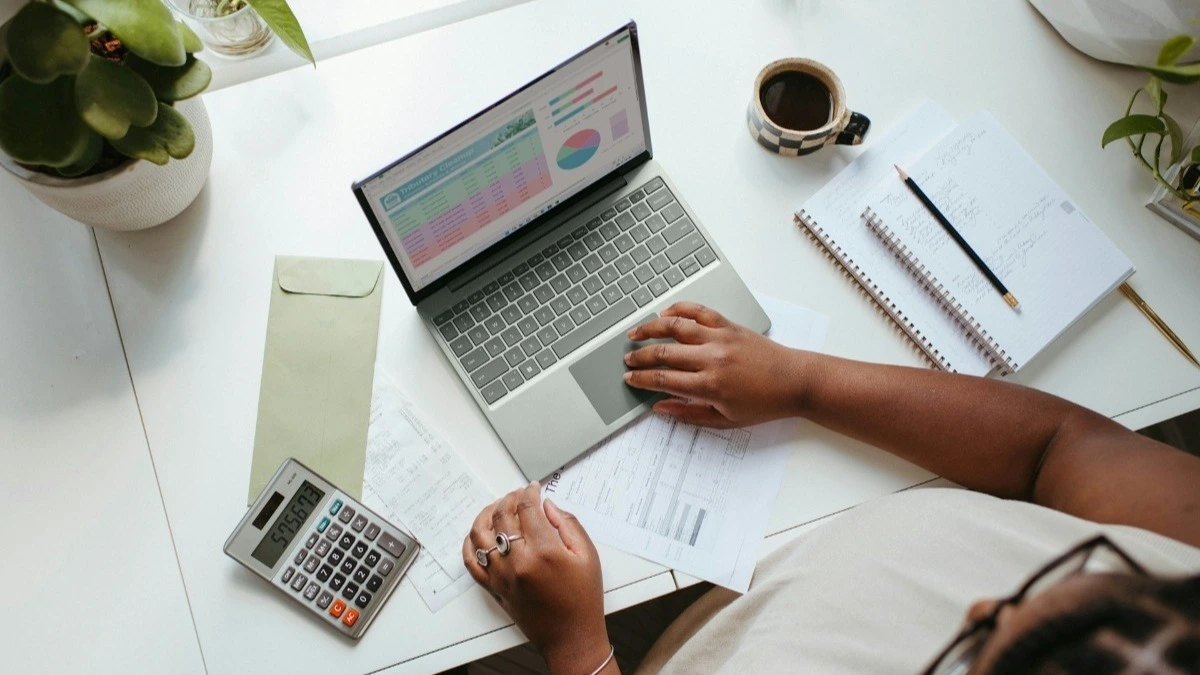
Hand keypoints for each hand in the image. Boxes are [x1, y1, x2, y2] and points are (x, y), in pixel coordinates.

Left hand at [462, 483, 612, 673]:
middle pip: (502, 517)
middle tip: (519, 495)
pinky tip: (479, 534)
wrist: (571, 637)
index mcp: (544, 552)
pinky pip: (471, 562)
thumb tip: (547, 506)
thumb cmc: (583, 599)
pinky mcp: (494, 588)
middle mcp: (518, 563)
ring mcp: (501, 576)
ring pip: (480, 535)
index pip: (527, 509)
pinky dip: (470, 543)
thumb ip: (568, 524)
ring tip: (497, 508)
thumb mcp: (588, 556)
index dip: (529, 493)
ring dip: (486, 515)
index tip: (533, 488)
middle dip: (510, 499)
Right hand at [624, 302, 804, 427]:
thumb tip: (660, 407)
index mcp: (710, 385)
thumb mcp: (725, 420)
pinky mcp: (729, 325)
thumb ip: (689, 414)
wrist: (795, 382)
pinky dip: (679, 309)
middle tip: (628, 360)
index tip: (630, 379)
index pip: (663, 379)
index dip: (641, 379)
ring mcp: (720, 338)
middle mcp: (712, 358)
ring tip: (635, 333)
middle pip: (664, 352)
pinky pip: (699, 311)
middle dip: (640, 356)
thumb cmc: (764, 404)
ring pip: (675, 327)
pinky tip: (665, 313)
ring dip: (651, 328)